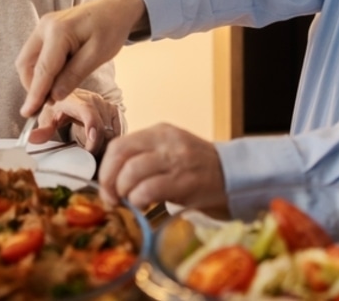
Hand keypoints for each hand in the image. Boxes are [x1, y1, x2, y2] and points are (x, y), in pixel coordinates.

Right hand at [16, 0, 147, 116]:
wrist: (115, 8)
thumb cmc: (111, 29)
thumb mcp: (97, 55)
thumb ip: (74, 75)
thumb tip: (54, 96)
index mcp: (58, 31)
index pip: (43, 69)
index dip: (35, 94)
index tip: (28, 113)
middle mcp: (44, 26)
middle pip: (26, 64)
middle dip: (32, 86)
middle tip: (48, 103)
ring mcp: (42, 26)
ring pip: (27, 60)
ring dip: (35, 78)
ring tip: (53, 92)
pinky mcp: (45, 30)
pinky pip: (35, 54)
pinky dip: (41, 69)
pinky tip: (55, 78)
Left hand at [28, 89, 122, 154]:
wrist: (70, 93)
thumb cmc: (57, 106)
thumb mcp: (47, 116)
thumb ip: (42, 129)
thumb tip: (31, 139)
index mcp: (78, 100)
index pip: (89, 114)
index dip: (92, 129)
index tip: (90, 148)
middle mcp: (96, 101)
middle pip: (103, 130)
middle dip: (96, 148)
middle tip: (85, 159)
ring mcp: (109, 106)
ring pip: (113, 134)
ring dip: (103, 148)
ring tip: (91, 154)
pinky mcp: (117, 113)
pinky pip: (118, 134)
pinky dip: (110, 144)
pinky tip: (100, 148)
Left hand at [98, 123, 227, 213]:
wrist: (233, 175)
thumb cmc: (197, 168)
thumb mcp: (169, 151)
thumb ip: (144, 157)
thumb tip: (113, 178)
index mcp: (159, 132)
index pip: (119, 144)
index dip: (105, 168)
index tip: (106, 186)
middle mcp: (165, 142)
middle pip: (121, 156)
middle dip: (109, 181)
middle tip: (112, 198)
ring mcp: (175, 159)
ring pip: (131, 172)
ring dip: (123, 192)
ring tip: (129, 202)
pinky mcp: (184, 180)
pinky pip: (148, 189)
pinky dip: (138, 200)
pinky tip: (143, 206)